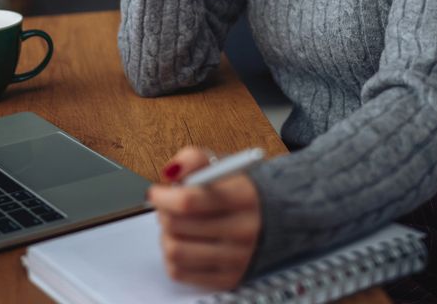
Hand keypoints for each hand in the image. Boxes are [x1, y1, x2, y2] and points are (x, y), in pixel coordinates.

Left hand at [148, 146, 261, 289]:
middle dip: (163, 212)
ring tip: (175, 224)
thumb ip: (194, 158)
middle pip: (178, 226)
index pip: (189, 201)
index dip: (163, 196)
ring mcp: (235, 259)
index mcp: (242, 197)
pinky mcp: (228, 279)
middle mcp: (241, 231)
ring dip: (166, 235)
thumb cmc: (245, 189)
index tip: (156, 191)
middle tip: (167, 205)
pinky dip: (172, 257)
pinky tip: (182, 242)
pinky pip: (180, 273)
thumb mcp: (225, 163)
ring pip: (175, 251)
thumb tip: (169, 173)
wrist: (281, 218)